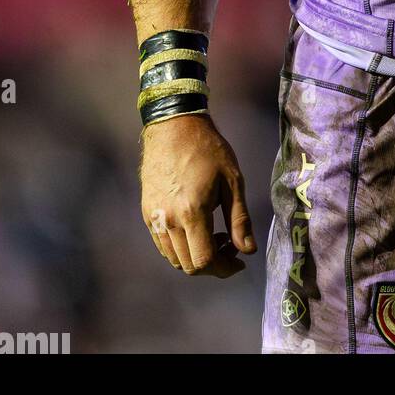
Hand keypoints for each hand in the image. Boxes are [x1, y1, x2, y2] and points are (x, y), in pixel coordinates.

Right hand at [139, 114, 256, 276]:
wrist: (173, 126)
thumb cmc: (208, 149)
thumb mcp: (232, 181)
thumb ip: (239, 219)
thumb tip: (248, 250)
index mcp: (191, 212)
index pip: (204, 260)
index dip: (224, 268)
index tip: (239, 260)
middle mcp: (168, 221)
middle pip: (189, 265)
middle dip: (213, 265)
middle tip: (230, 245)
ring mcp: (154, 218)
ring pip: (174, 258)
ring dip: (196, 257)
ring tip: (214, 234)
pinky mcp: (146, 212)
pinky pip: (163, 244)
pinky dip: (181, 248)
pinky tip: (196, 228)